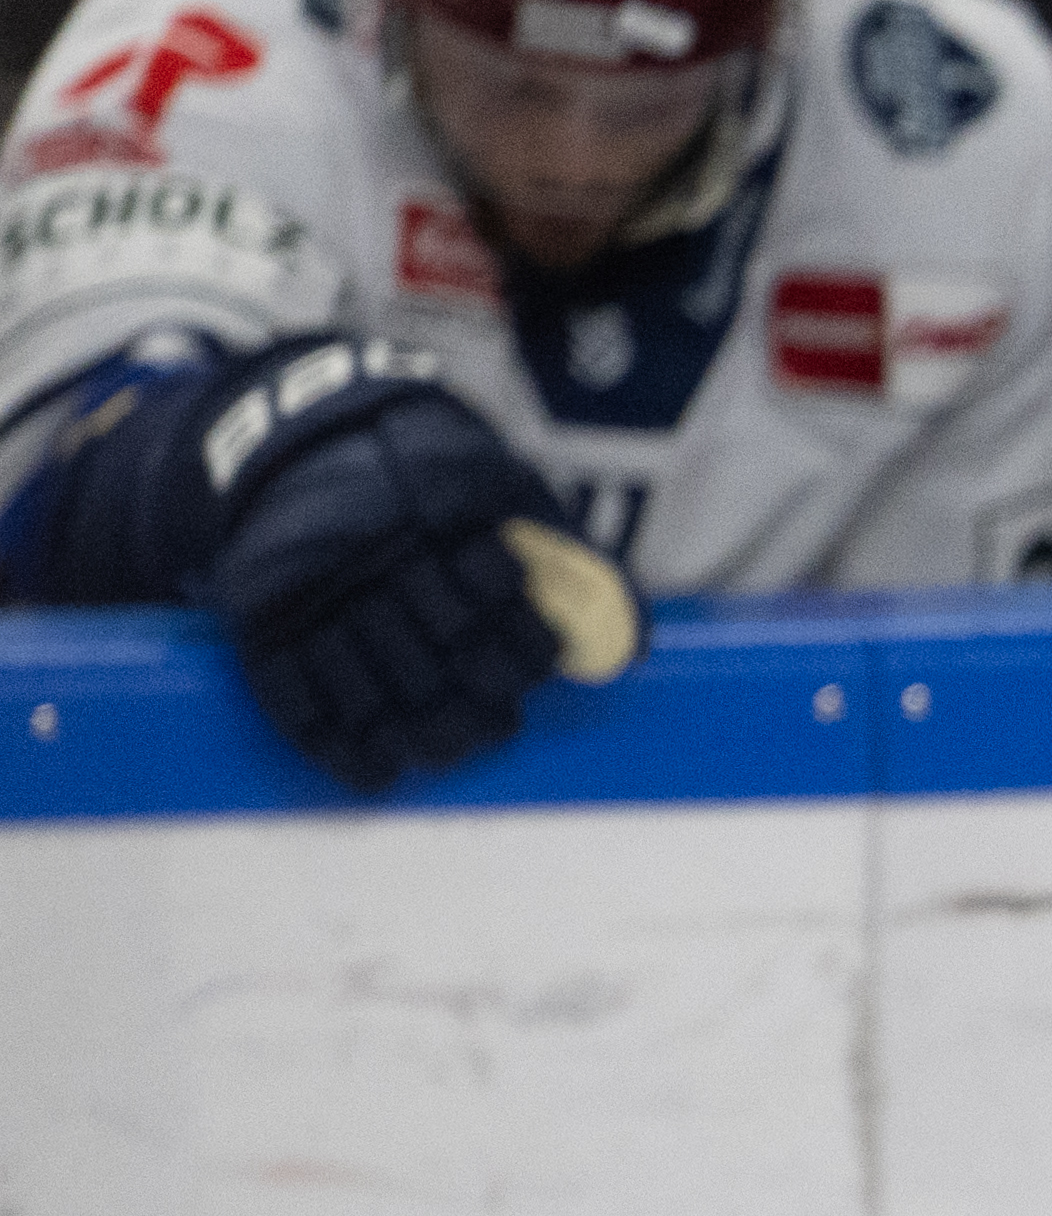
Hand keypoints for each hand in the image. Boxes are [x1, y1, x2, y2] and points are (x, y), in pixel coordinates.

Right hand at [25, 336, 580, 793]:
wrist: (304, 441)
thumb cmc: (422, 475)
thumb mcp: (494, 483)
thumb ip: (560, 551)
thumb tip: (630, 646)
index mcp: (429, 506)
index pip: (491, 591)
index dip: (523, 644)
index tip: (540, 664)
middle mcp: (364, 550)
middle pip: (431, 653)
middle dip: (475, 701)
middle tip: (499, 724)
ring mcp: (305, 590)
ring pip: (366, 688)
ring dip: (415, 734)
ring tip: (448, 749)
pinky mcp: (257, 619)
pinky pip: (291, 699)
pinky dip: (336, 748)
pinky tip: (376, 773)